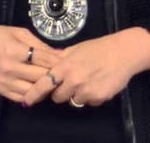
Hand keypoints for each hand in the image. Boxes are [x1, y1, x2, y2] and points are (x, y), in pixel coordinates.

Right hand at [0, 23, 61, 102]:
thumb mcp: (18, 32)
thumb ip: (39, 44)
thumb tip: (59, 54)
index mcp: (15, 50)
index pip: (44, 60)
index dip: (58, 61)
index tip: (68, 61)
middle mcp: (10, 68)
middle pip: (41, 77)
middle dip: (55, 75)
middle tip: (63, 73)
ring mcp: (4, 81)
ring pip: (34, 91)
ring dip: (44, 88)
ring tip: (51, 82)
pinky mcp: (0, 89)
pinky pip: (21, 98)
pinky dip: (32, 95)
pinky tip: (36, 88)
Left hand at [21, 27, 149, 106]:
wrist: (123, 53)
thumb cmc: (98, 48)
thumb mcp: (75, 49)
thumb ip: (59, 58)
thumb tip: (45, 61)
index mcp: (65, 66)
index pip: (44, 84)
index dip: (33, 94)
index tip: (26, 101)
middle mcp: (74, 80)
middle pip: (57, 97)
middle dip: (60, 92)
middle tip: (69, 82)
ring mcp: (87, 90)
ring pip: (73, 101)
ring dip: (76, 95)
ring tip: (87, 81)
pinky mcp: (99, 97)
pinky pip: (89, 102)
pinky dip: (91, 97)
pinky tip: (97, 84)